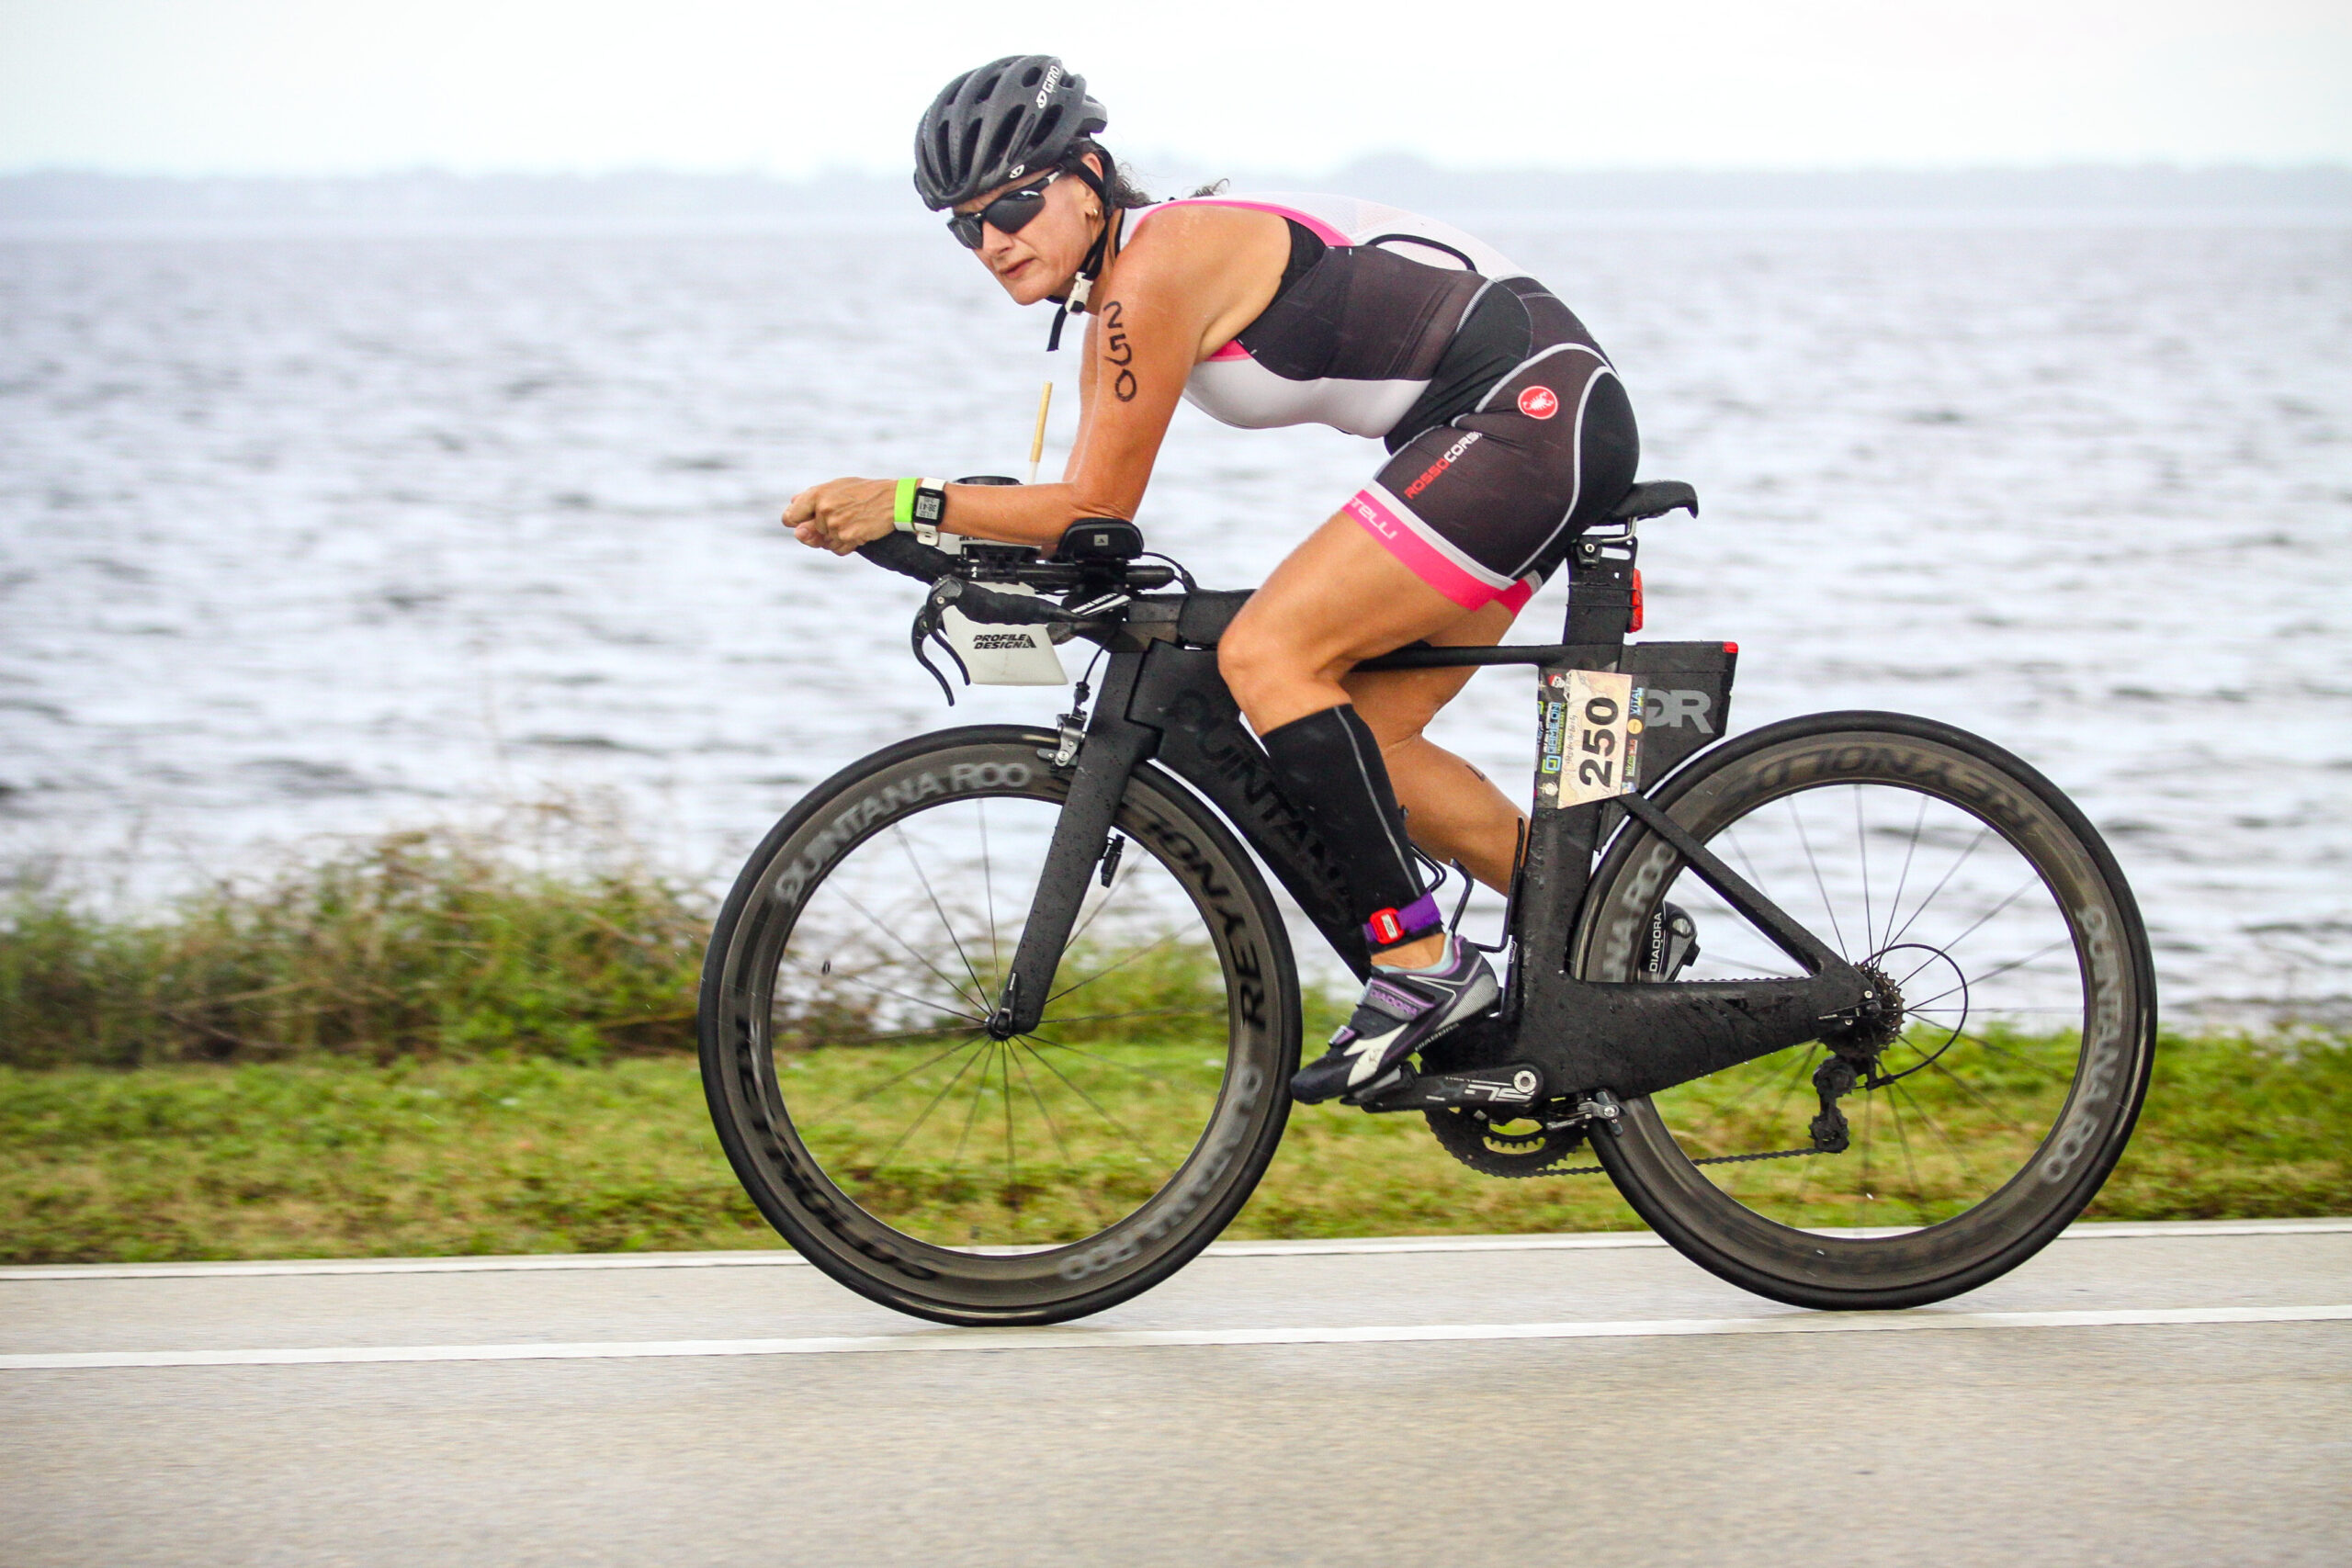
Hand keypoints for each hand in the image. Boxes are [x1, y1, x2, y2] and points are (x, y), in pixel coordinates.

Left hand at [782, 478, 897, 553]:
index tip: (802, 524)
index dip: (795, 522)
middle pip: (807, 534)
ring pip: (824, 543)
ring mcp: (835, 525)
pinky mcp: (848, 537)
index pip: (790, 517)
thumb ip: (813, 496)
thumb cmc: (865, 491)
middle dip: (818, 532)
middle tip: (837, 521)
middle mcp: (823, 510)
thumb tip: (792, 502)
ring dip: (834, 538)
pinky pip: (837, 550)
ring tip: (851, 522)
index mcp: (816, 495)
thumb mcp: (837, 486)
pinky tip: (857, 531)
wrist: (892, 499)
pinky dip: (845, 545)